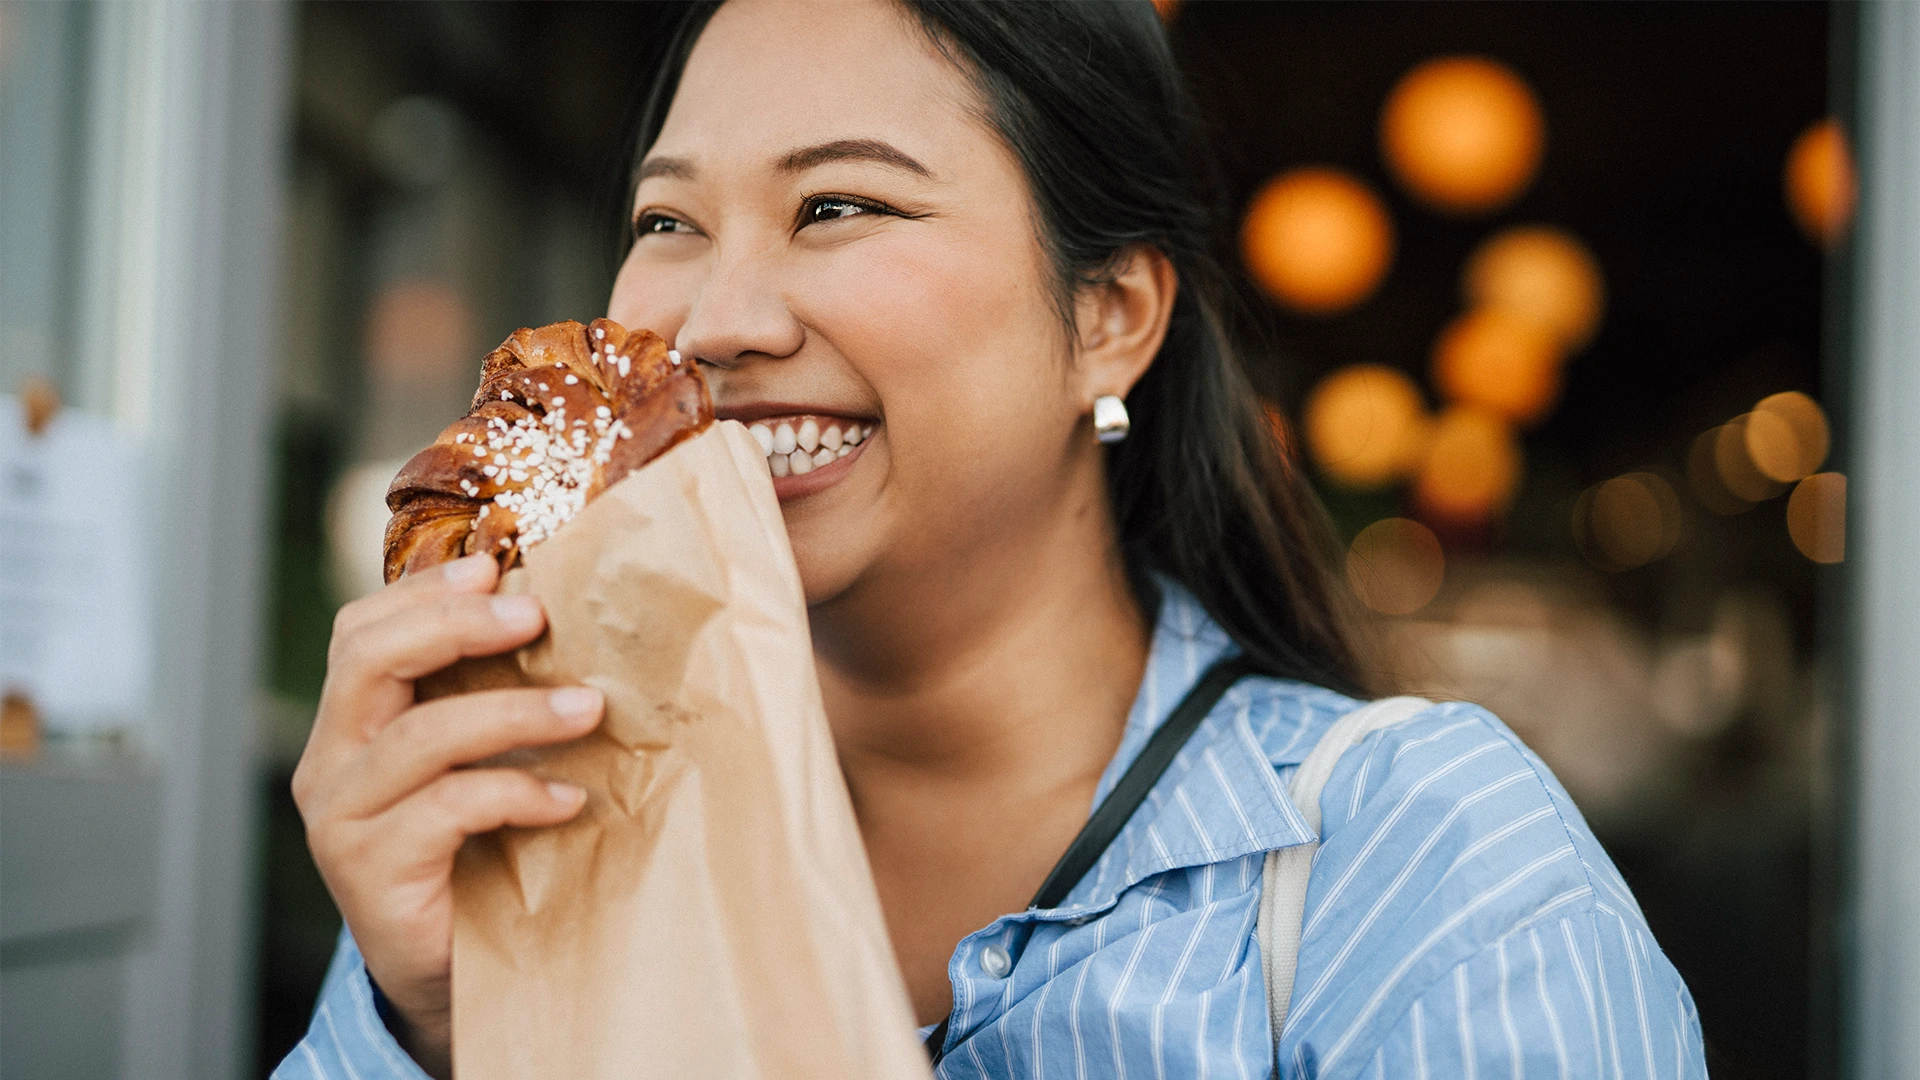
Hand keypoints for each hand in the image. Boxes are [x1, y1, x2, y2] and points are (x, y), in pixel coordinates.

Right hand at [292, 554, 602, 1077]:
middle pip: (369, 659)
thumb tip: (566, 617)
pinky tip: (568, 800)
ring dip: (514, 712)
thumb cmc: (474, 852)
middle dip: (456, 625)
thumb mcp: (475, 760)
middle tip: (537, 617)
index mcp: (349, 722)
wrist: (450, 970)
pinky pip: (447, 809)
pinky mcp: (371, 871)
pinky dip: (517, 792)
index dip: (424, 592)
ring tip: (588, 708)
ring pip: (420, 735)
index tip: (497, 568)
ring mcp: (342, 818)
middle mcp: (329, 762)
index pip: (360, 630)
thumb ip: (488, 696)